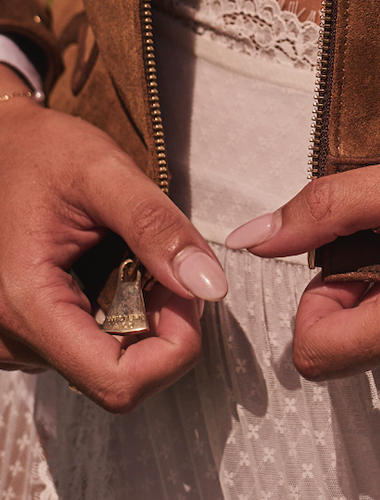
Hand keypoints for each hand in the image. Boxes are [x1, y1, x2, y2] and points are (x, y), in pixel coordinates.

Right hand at [0, 68, 228, 413]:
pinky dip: (116, 315)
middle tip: (169, 265)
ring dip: (138, 320)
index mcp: (25, 303)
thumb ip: (157, 226)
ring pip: (103, 364)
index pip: (115, 382)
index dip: (171, 350)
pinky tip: (113, 269)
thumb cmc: (41, 152)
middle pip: (113, 377)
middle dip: (160, 328)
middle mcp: (11, 337)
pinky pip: (85, 346)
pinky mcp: (27, 333)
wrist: (0, 145)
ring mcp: (15, 341)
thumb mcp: (104, 171)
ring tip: (133, 256)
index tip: (189, 296)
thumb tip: (209, 285)